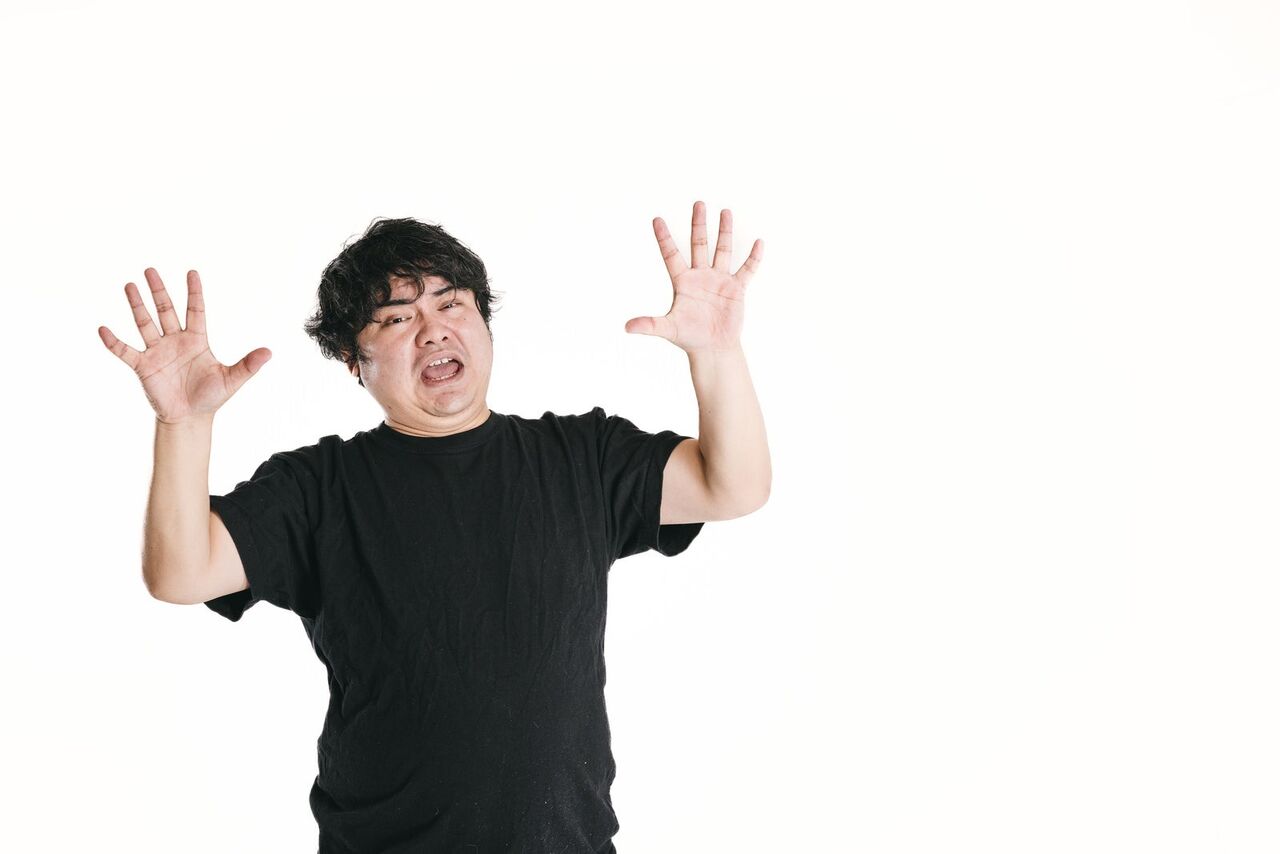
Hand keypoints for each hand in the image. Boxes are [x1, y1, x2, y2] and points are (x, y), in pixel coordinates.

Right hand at [98, 268, 271, 423]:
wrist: (190, 418)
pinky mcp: (143, 367)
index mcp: (197, 340)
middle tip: (150, 270)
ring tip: (129, 285)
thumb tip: (270, 352)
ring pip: (145, 323)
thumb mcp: (232, 380)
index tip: (192, 271)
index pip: (196, 311)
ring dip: (137, 306)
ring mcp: (157, 352)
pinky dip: (114, 342)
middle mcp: (175, 341)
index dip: (194, 293)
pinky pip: (125, 351)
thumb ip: (248, 365)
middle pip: (165, 310)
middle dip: (158, 291)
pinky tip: (103, 329)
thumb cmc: (211, 397)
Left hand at [624, 200, 762, 353]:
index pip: (671, 255)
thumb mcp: (668, 329)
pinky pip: (747, 270)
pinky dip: (754, 258)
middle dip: (698, 224)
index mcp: (683, 282)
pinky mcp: (736, 289)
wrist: (712, 349)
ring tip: (725, 211)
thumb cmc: (689, 338)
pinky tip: (759, 242)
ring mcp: (720, 280)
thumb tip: (627, 327)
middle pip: (699, 244)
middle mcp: (701, 276)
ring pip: (722, 250)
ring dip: (724, 232)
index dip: (664, 238)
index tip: (656, 219)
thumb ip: (649, 325)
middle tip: (698, 203)